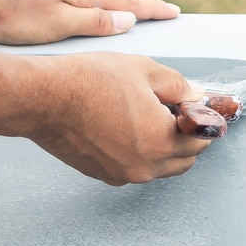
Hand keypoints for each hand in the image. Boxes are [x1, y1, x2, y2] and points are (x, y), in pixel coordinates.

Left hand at [0, 0, 181, 44]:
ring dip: (122, 11)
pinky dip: (101, 14)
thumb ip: (96, 22)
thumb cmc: (19, 17)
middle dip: (143, 9)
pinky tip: (97, 20)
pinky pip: (86, 10)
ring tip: (137, 18)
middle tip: (164, 13)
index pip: (128, 6)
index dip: (152, 10)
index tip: (174, 12)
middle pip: (119, 3)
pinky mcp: (51, 3)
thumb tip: (129, 20)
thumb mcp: (61, 23)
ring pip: (102, 5)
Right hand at [24, 52, 212, 185]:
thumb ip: (179, 86)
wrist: (43, 99)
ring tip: (145, 117)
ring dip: (163, 148)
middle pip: (185, 160)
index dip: (202, 121)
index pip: (202, 140)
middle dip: (186, 138)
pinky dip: (138, 154)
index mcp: (161, 141)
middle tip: (173, 112)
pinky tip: (124, 127)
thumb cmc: (89, 82)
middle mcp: (145, 166)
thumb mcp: (144, 70)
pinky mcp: (103, 175)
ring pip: (160, 168)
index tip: (196, 109)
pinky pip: (134, 168)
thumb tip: (196, 96)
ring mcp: (123, 174)